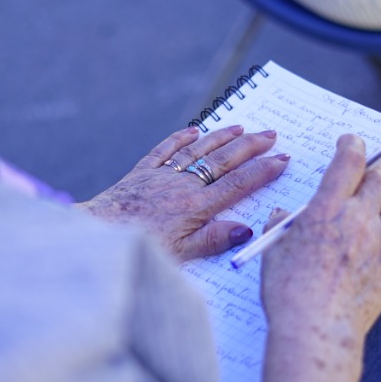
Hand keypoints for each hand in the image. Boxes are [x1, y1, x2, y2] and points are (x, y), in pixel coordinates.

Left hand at [76, 126, 288, 260]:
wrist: (98, 234)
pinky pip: (164, 150)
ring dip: (221, 137)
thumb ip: (213, 240)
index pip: (237, 184)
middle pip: (222, 161)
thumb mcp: (181, 255)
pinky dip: (180, 138)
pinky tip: (193, 131)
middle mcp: (181, 185)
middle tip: (271, 133)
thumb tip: (245, 229)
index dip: (262, 171)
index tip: (282, 159)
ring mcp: (161, 175)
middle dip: (250, 146)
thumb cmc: (139, 248)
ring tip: (242, 127)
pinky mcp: (140, 173)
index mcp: (196, 207)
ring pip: (197, 150)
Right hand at [256, 134, 380, 381]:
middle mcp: (359, 219)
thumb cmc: (288, 292)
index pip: (346, 165)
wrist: (316, 328)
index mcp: (326, 210)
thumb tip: (284, 214)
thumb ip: (280, 226)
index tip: (353, 141)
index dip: (352, 147)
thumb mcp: (273, 251)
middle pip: (377, 180)